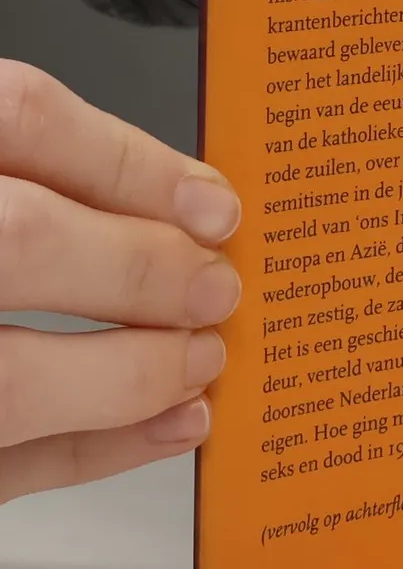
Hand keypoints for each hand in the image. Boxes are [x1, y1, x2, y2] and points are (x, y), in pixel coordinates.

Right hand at [0, 61, 238, 501]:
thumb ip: (18, 171)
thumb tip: (170, 205)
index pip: (18, 115)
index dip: (133, 161)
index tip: (212, 202)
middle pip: (20, 239)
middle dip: (139, 268)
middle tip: (215, 286)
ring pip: (3, 382)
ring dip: (124, 376)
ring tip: (196, 363)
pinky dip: (87, 453)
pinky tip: (162, 428)